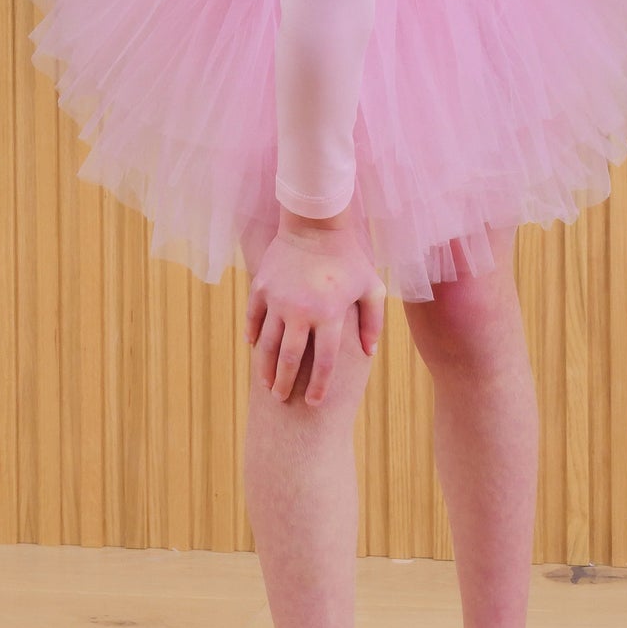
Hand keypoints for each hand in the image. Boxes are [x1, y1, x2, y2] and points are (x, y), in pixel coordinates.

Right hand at [244, 223, 386, 407]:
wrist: (315, 224)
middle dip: (285, 384)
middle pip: (289, 359)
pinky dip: (253, 335)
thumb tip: (369, 353)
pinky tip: (255, 348)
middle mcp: (302, 310)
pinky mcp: (261, 287)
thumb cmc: (348, 258)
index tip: (314, 403)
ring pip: (267, 343)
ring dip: (266, 367)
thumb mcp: (371, 287)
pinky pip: (254, 318)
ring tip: (268, 383)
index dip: (319, 386)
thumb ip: (373, 321)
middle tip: (282, 400)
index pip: (324, 362)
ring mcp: (278, 299)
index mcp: (330, 313)